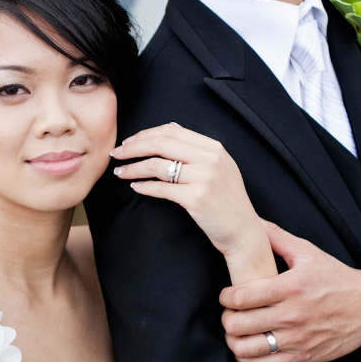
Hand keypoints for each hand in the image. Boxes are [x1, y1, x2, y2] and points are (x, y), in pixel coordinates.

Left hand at [112, 124, 262, 268]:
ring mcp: (204, 178)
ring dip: (133, 167)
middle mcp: (210, 159)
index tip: (130, 142)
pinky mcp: (196, 198)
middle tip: (116, 153)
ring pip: (157, 165)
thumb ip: (197, 150)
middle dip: (133, 147)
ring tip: (120, 172)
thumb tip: (169, 130)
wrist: (243, 231)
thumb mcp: (220, 167)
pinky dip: (144, 186)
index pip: (172, 131)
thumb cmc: (227, 201)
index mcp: (214, 148)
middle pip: (161, 143)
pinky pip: (161, 188)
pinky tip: (134, 187)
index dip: (146, 134)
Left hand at [221, 234, 360, 361]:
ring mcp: (297, 340)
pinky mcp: (302, 357)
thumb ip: (277, 237)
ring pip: (245, 349)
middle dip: (226, 318)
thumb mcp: (309, 252)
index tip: (227, 295)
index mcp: (291, 287)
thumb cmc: (336, 278)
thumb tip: (252, 221)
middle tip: (230, 313)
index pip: (240, 296)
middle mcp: (292, 315)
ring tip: (236, 332)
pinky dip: (247, 360)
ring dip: (233, 341)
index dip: (225, 297)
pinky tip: (249, 349)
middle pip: (237, 324)